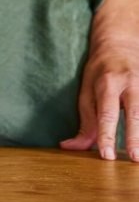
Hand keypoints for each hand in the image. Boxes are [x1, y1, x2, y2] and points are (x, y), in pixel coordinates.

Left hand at [60, 0, 138, 162]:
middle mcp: (129, 83)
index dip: (106, 135)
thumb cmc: (100, 70)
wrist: (120, 42)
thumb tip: (69, 147)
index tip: (107, 155)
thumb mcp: (86, 89)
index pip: (106, 113)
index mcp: (107, 83)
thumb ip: (84, 121)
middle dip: (135, 137)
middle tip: (135, 159)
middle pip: (135, 114)